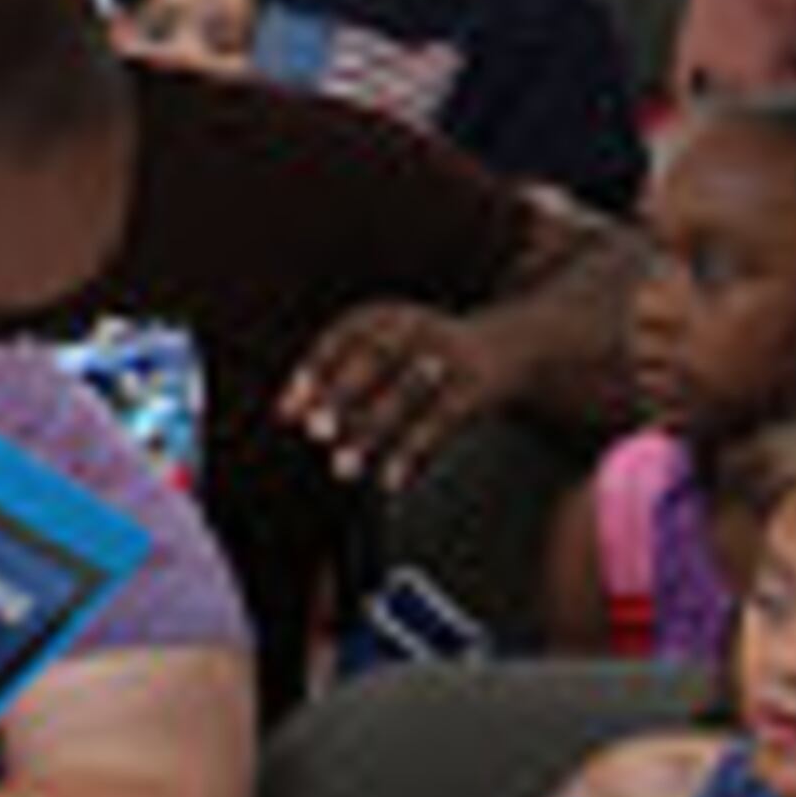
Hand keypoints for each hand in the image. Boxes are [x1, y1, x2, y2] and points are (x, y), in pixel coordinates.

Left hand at [282, 301, 493, 485]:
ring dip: (371, 431)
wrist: (513, 346)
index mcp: (386, 315)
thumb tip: (282, 414)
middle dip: (342, 394)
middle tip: (314, 432)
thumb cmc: (424, 358)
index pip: (343, 337)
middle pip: (375, 357)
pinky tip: (389, 481)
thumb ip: (336, 380)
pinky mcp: (477, 385)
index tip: (286, 413)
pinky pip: (441, 420)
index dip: (314, 373)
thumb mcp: (384, 351)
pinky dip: (412, 450)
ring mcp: (450, 355)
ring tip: (341, 469)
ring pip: (405, 394)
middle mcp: (418, 326)